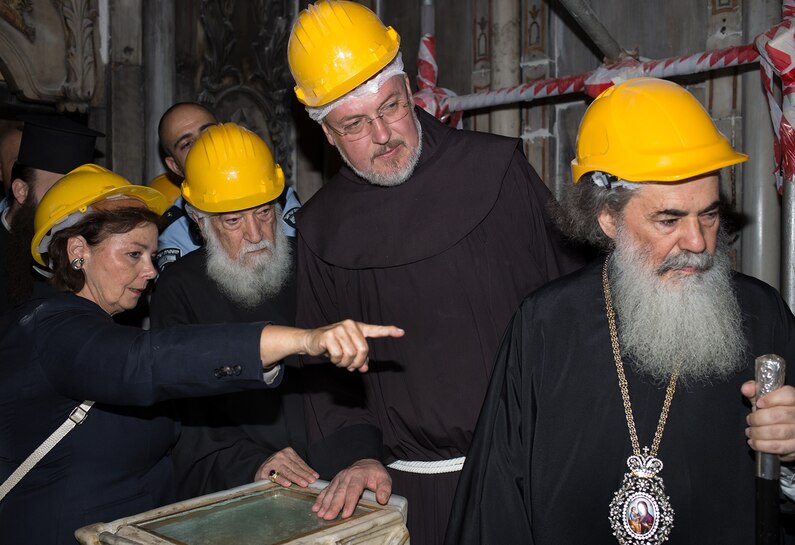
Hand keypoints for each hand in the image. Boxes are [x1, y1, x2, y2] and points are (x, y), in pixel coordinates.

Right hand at [255, 447, 318, 487]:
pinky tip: (288, 484)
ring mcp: (273, 462)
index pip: (300, 463)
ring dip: (296, 478)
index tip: (315, 477)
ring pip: (287, 472)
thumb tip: (314, 476)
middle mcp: (281, 455)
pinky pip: (276, 476)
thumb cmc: (278, 469)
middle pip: (295, 467)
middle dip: (304, 475)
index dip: (308, 470)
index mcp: (288, 452)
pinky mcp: (265, 470)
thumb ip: (298, 469)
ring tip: (304, 484)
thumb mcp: (289, 465)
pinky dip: (282, 480)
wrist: (261, 471)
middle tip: (311, 481)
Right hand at [259, 322, 403, 368]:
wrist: (311, 341)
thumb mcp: (347, 351)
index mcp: (357, 328)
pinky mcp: (329, 335)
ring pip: (351, 354)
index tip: (401, 332)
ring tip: (339, 360)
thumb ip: (358, 359)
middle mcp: (350, 325)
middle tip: (350, 366)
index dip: (388, 331)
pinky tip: (331, 357)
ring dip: (345, 363)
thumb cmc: (332, 345)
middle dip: (357, 362)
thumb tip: (364, 369)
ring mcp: (339, 329)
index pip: (375, 330)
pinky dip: (336, 361)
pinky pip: (338, 355)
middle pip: (363, 350)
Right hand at [312, 458, 391, 519]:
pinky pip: (326, 489)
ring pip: (331, 491)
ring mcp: (339, 478)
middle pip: (339, 492)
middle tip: (328, 517)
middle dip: (333, 505)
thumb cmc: (375, 473)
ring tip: (320, 514)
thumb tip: (382, 499)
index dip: (349, 502)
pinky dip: (320, 498)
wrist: (366, 463)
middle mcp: (347, 476)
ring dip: (325, 503)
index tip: (346, 514)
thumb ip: (384, 489)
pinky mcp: (335, 481)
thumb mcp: (384, 479)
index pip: (353, 490)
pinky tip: (316, 507)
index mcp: (359, 475)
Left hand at [742, 381, 794, 461]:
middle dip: (758, 418)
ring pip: (778, 432)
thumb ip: (755, 391)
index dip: (771, 399)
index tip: (758, 403)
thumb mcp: (765, 397)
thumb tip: (746, 389)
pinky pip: (778, 447)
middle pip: (779, 415)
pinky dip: (762, 445)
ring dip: (758, 433)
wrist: (785, 428)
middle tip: (750, 420)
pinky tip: (754, 442)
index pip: (788, 396)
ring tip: (750, 432)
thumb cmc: (774, 411)